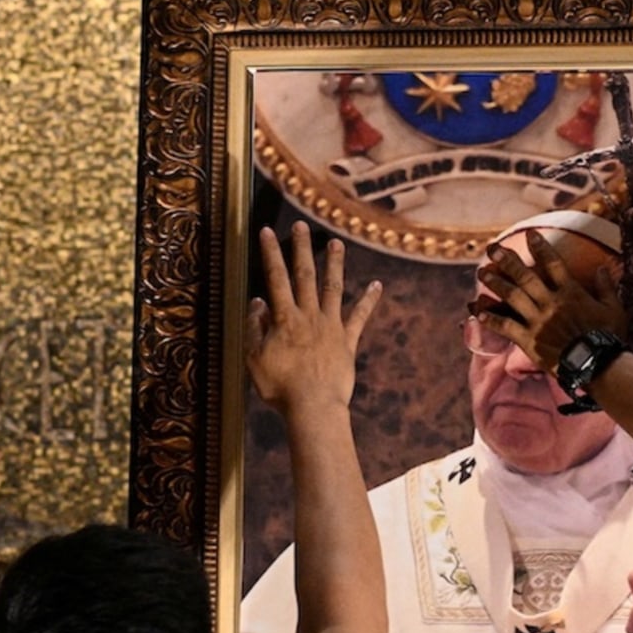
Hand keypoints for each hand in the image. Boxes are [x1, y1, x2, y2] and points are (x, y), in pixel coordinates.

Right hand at [246, 223, 381, 412]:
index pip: (275, 278)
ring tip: (336, 243)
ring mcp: (331, 326)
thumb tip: (257, 301)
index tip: (268, 231)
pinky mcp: (348, 341)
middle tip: (300, 225)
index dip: (271, 254)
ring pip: (332, 288)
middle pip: (304, 275)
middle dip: (301, 248)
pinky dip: (368, 301)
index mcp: (284, 319)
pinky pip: (359, 317)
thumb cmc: (280, 387)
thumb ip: (255, 328)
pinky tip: (377, 286)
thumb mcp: (255, 359)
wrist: (314, 406)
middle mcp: (309, 316)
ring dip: (334, 264)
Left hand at [474, 229, 628, 372]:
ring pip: (512, 297)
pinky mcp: (529, 341)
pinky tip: (479, 313)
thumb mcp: (614, 309)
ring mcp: (538, 322)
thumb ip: (606, 287)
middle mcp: (551, 303)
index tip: (529, 235)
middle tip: (493, 249)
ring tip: (482, 273)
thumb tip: (602, 267)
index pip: (553, 264)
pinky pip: (507, 327)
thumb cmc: (609, 338)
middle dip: (508, 261)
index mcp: (571, 293)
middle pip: (525, 277)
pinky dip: (492, 320)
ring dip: (496, 284)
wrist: (597, 365)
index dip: (540, 247)